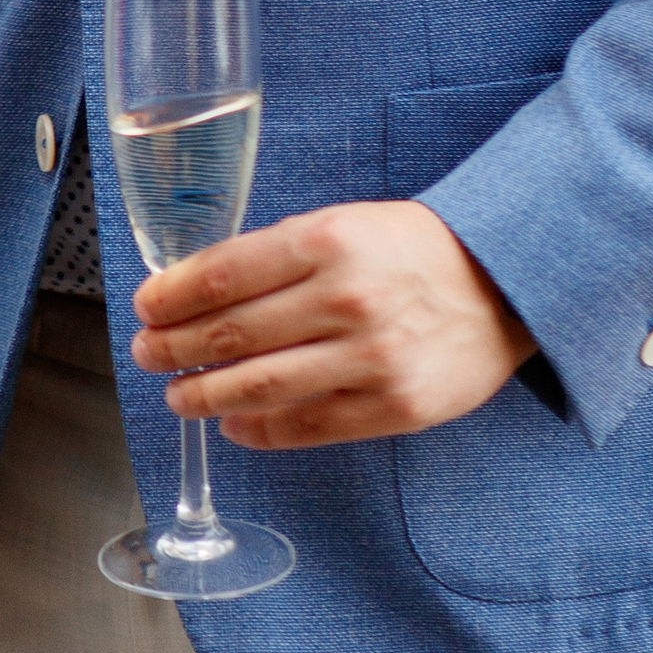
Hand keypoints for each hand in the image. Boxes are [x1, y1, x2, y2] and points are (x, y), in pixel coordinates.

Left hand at [129, 200, 535, 449]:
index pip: (224, 274)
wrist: (507, 284)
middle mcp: (346, 300)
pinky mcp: (393, 407)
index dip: (172, 296)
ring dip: (204, 395)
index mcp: (328, 241)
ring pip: (262, 387)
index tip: (145, 307)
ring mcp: (371, 359)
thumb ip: (279, 255)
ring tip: (177, 395)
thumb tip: (199, 291)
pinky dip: (259, 429)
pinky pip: (308, 427)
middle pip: (233, 334)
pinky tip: (232, 423)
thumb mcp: (345, 224)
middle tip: (147, 353)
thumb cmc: (414, 250)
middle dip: (175, 347)